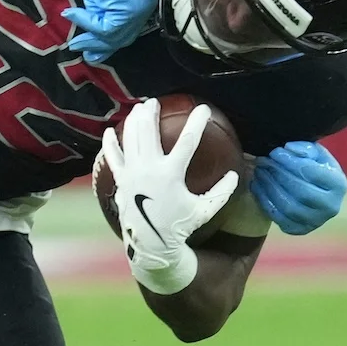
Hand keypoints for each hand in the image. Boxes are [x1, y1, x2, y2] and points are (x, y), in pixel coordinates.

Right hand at [61, 0, 155, 61]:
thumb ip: (103, 10)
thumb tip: (93, 26)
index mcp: (142, 4)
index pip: (126, 30)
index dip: (108, 41)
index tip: (93, 47)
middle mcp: (143, 11)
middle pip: (122, 38)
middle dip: (101, 48)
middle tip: (87, 54)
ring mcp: (135, 13)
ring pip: (112, 37)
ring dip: (91, 41)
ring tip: (76, 43)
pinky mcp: (123, 12)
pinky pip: (103, 28)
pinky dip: (86, 24)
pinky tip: (73, 17)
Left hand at [101, 100, 238, 294]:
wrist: (151, 244)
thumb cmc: (180, 226)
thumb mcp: (204, 210)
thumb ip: (221, 192)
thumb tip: (236, 175)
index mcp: (171, 174)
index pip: (188, 141)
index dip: (197, 122)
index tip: (204, 108)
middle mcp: (149, 169)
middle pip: (149, 132)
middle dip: (152, 113)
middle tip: (155, 101)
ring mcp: (132, 173)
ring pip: (131, 138)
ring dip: (134, 121)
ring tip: (139, 108)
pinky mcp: (121, 180)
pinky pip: (113, 157)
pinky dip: (110, 143)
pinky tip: (110, 131)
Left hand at [251, 141, 346, 235]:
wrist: (314, 189)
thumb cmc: (314, 166)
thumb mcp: (315, 152)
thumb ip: (305, 148)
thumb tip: (288, 149)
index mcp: (338, 184)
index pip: (313, 172)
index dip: (290, 161)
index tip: (274, 152)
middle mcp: (331, 206)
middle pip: (301, 191)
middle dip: (278, 174)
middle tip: (262, 161)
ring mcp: (316, 221)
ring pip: (289, 206)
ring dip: (269, 187)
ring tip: (259, 171)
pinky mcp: (300, 229)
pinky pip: (279, 218)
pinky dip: (264, 201)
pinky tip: (257, 185)